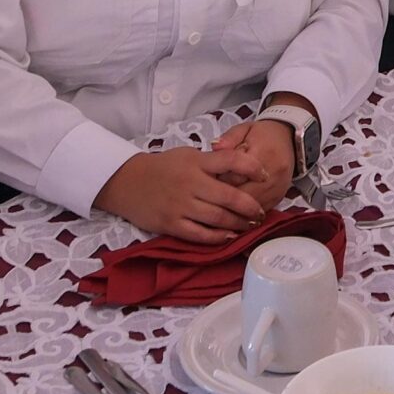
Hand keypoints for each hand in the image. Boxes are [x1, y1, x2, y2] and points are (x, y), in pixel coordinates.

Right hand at [94, 145, 270, 240]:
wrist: (127, 182)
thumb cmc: (163, 167)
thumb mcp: (189, 156)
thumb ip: (212, 162)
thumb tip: (243, 169)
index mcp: (197, 162)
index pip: (231, 161)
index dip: (252, 167)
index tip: (265, 175)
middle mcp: (191, 183)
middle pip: (229, 196)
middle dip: (250, 207)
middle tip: (260, 212)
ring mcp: (180, 205)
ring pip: (218, 218)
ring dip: (238, 224)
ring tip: (249, 225)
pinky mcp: (171, 224)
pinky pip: (200, 234)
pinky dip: (217, 237)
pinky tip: (229, 236)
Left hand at [210, 117, 296, 207]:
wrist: (288, 140)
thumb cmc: (262, 135)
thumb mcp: (244, 129)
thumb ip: (229, 138)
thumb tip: (215, 147)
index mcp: (263, 153)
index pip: (236, 175)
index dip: (219, 179)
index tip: (209, 179)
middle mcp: (274, 173)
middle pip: (244, 195)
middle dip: (225, 197)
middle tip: (211, 195)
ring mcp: (278, 188)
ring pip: (251, 207)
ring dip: (235, 209)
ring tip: (219, 206)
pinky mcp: (279, 198)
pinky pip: (259, 211)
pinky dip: (246, 213)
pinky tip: (235, 211)